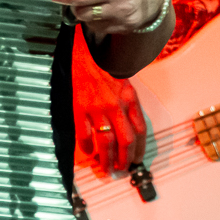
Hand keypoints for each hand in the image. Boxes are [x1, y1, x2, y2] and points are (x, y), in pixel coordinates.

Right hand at [73, 49, 147, 176]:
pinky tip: (88, 152)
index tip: (137, 160)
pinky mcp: (79, 108)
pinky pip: (84, 134)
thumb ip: (128, 103)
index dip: (140, 149)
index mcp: (129, 98)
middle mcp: (116, 105)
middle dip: (125, 159)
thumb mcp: (123, 81)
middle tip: (122, 169)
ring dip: (107, 159)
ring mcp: (97, 108)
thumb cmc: (104, 65)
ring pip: (106, 142)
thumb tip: (130, 127)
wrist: (84, 50)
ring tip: (106, 168)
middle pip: (126, 140)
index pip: (140, 130)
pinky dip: (87, 146)